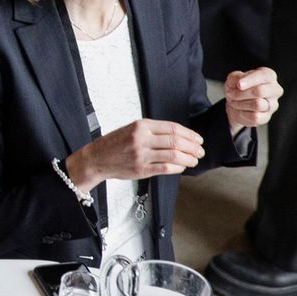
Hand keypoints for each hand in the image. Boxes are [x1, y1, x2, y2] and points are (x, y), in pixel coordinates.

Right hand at [64, 117, 204, 191]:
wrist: (96, 159)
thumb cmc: (115, 144)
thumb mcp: (131, 129)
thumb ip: (153, 131)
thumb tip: (179, 137)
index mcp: (141, 126)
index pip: (173, 128)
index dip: (189, 134)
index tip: (198, 139)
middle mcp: (141, 139)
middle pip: (176, 142)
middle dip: (193, 147)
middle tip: (200, 151)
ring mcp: (141, 155)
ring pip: (174, 155)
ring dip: (189, 158)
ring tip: (194, 160)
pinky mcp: (141, 169)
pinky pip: (165, 168)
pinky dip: (177, 168)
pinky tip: (181, 167)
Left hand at [224, 67, 281, 131]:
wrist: (235, 104)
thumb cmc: (237, 88)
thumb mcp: (233, 78)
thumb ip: (235, 77)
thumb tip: (240, 83)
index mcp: (269, 75)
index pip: (263, 76)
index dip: (249, 80)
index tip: (238, 85)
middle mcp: (275, 89)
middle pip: (260, 91)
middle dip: (240, 94)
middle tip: (230, 94)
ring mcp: (273, 104)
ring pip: (258, 105)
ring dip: (240, 104)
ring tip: (234, 102)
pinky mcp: (267, 117)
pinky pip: (255, 117)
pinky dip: (243, 114)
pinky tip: (241, 110)